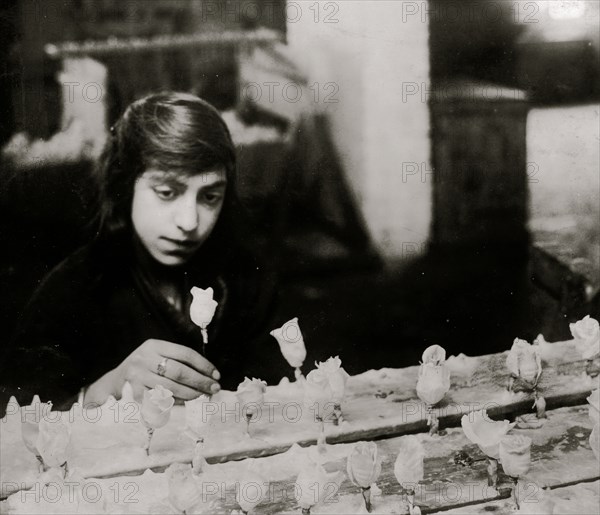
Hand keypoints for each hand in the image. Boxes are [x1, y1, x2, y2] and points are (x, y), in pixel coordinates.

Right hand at [85, 339, 220, 404]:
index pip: (185, 353)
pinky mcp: (134, 393)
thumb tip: (208, 375)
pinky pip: (160, 400)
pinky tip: (186, 403)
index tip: (216, 375)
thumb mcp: (157, 356)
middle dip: (200, 381)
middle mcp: (144, 358)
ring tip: (203, 396)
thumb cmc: (145, 369)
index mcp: (154, 346)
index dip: (203, 365)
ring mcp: (137, 376)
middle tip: (214, 388)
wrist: (115, 382)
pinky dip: (176, 403)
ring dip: (191, 394)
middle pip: (179, 371)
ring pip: (171, 387)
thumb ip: (178, 361)